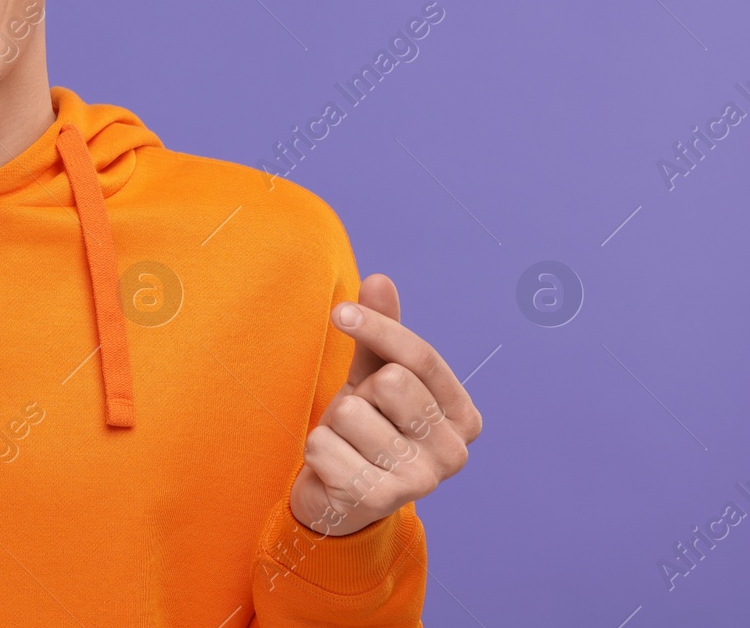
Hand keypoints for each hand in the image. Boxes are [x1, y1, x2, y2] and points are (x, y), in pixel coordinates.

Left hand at [288, 274, 481, 535]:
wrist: (340, 497)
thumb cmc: (366, 427)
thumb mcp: (374, 375)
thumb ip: (381, 332)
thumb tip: (379, 279)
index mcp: (464, 416)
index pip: (419, 356)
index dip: (377, 327)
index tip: (340, 312)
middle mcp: (454, 452)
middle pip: (390, 382)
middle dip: (359, 393)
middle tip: (360, 419)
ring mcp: (421, 481)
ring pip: (352, 413)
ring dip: (335, 424)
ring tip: (347, 444)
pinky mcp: (380, 501)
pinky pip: (325, 446)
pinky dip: (317, 450)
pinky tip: (333, 467)